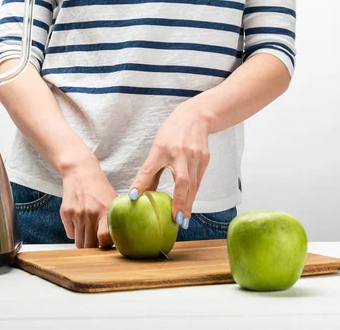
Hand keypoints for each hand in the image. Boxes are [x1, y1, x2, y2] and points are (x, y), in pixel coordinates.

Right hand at [59, 154, 115, 248]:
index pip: (104, 240)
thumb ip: (116, 220)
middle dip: (94, 247)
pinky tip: (80, 222)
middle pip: (89, 246)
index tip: (107, 246)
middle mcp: (90, 214)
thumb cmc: (100, 189)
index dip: (105, 247)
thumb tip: (121, 241)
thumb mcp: (113, 201)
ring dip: (84, 241)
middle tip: (98, 243)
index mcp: (105, 211)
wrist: (80, 172)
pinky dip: (75, 232)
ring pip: (79, 242)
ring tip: (89, 233)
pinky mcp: (65, 213)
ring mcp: (76, 214)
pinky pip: (70, 234)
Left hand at [129, 102, 211, 229]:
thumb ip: (149, 170)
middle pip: (181, 182)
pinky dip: (192, 195)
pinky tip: (188, 206)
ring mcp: (196, 157)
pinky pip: (198, 182)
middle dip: (179, 202)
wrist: (195, 118)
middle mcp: (181, 153)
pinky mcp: (205, 160)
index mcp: (163, 148)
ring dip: (187, 203)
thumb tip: (138, 193)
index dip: (142, 183)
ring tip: (182, 220)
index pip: (150, 169)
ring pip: (192, 185)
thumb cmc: (171, 133)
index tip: (135, 197)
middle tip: (176, 220)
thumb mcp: (157, 147)